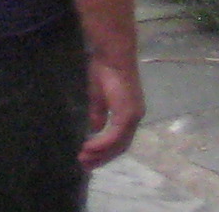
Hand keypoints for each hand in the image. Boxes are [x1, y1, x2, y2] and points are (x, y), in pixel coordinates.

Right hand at [79, 44, 143, 168]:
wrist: (113, 54)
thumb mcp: (98, 95)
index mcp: (128, 113)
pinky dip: (102, 143)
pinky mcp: (127, 114)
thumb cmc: (104, 69)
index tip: (89, 156)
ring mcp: (132, 117)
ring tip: (84, 159)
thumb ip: (98, 113)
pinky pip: (115, 135)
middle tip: (85, 165)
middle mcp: (134, 118)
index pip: (119, 139)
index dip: (105, 150)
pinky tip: (89, 147)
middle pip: (120, 146)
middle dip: (103, 158)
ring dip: (101, 154)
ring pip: (118, 144)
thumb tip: (94, 129)